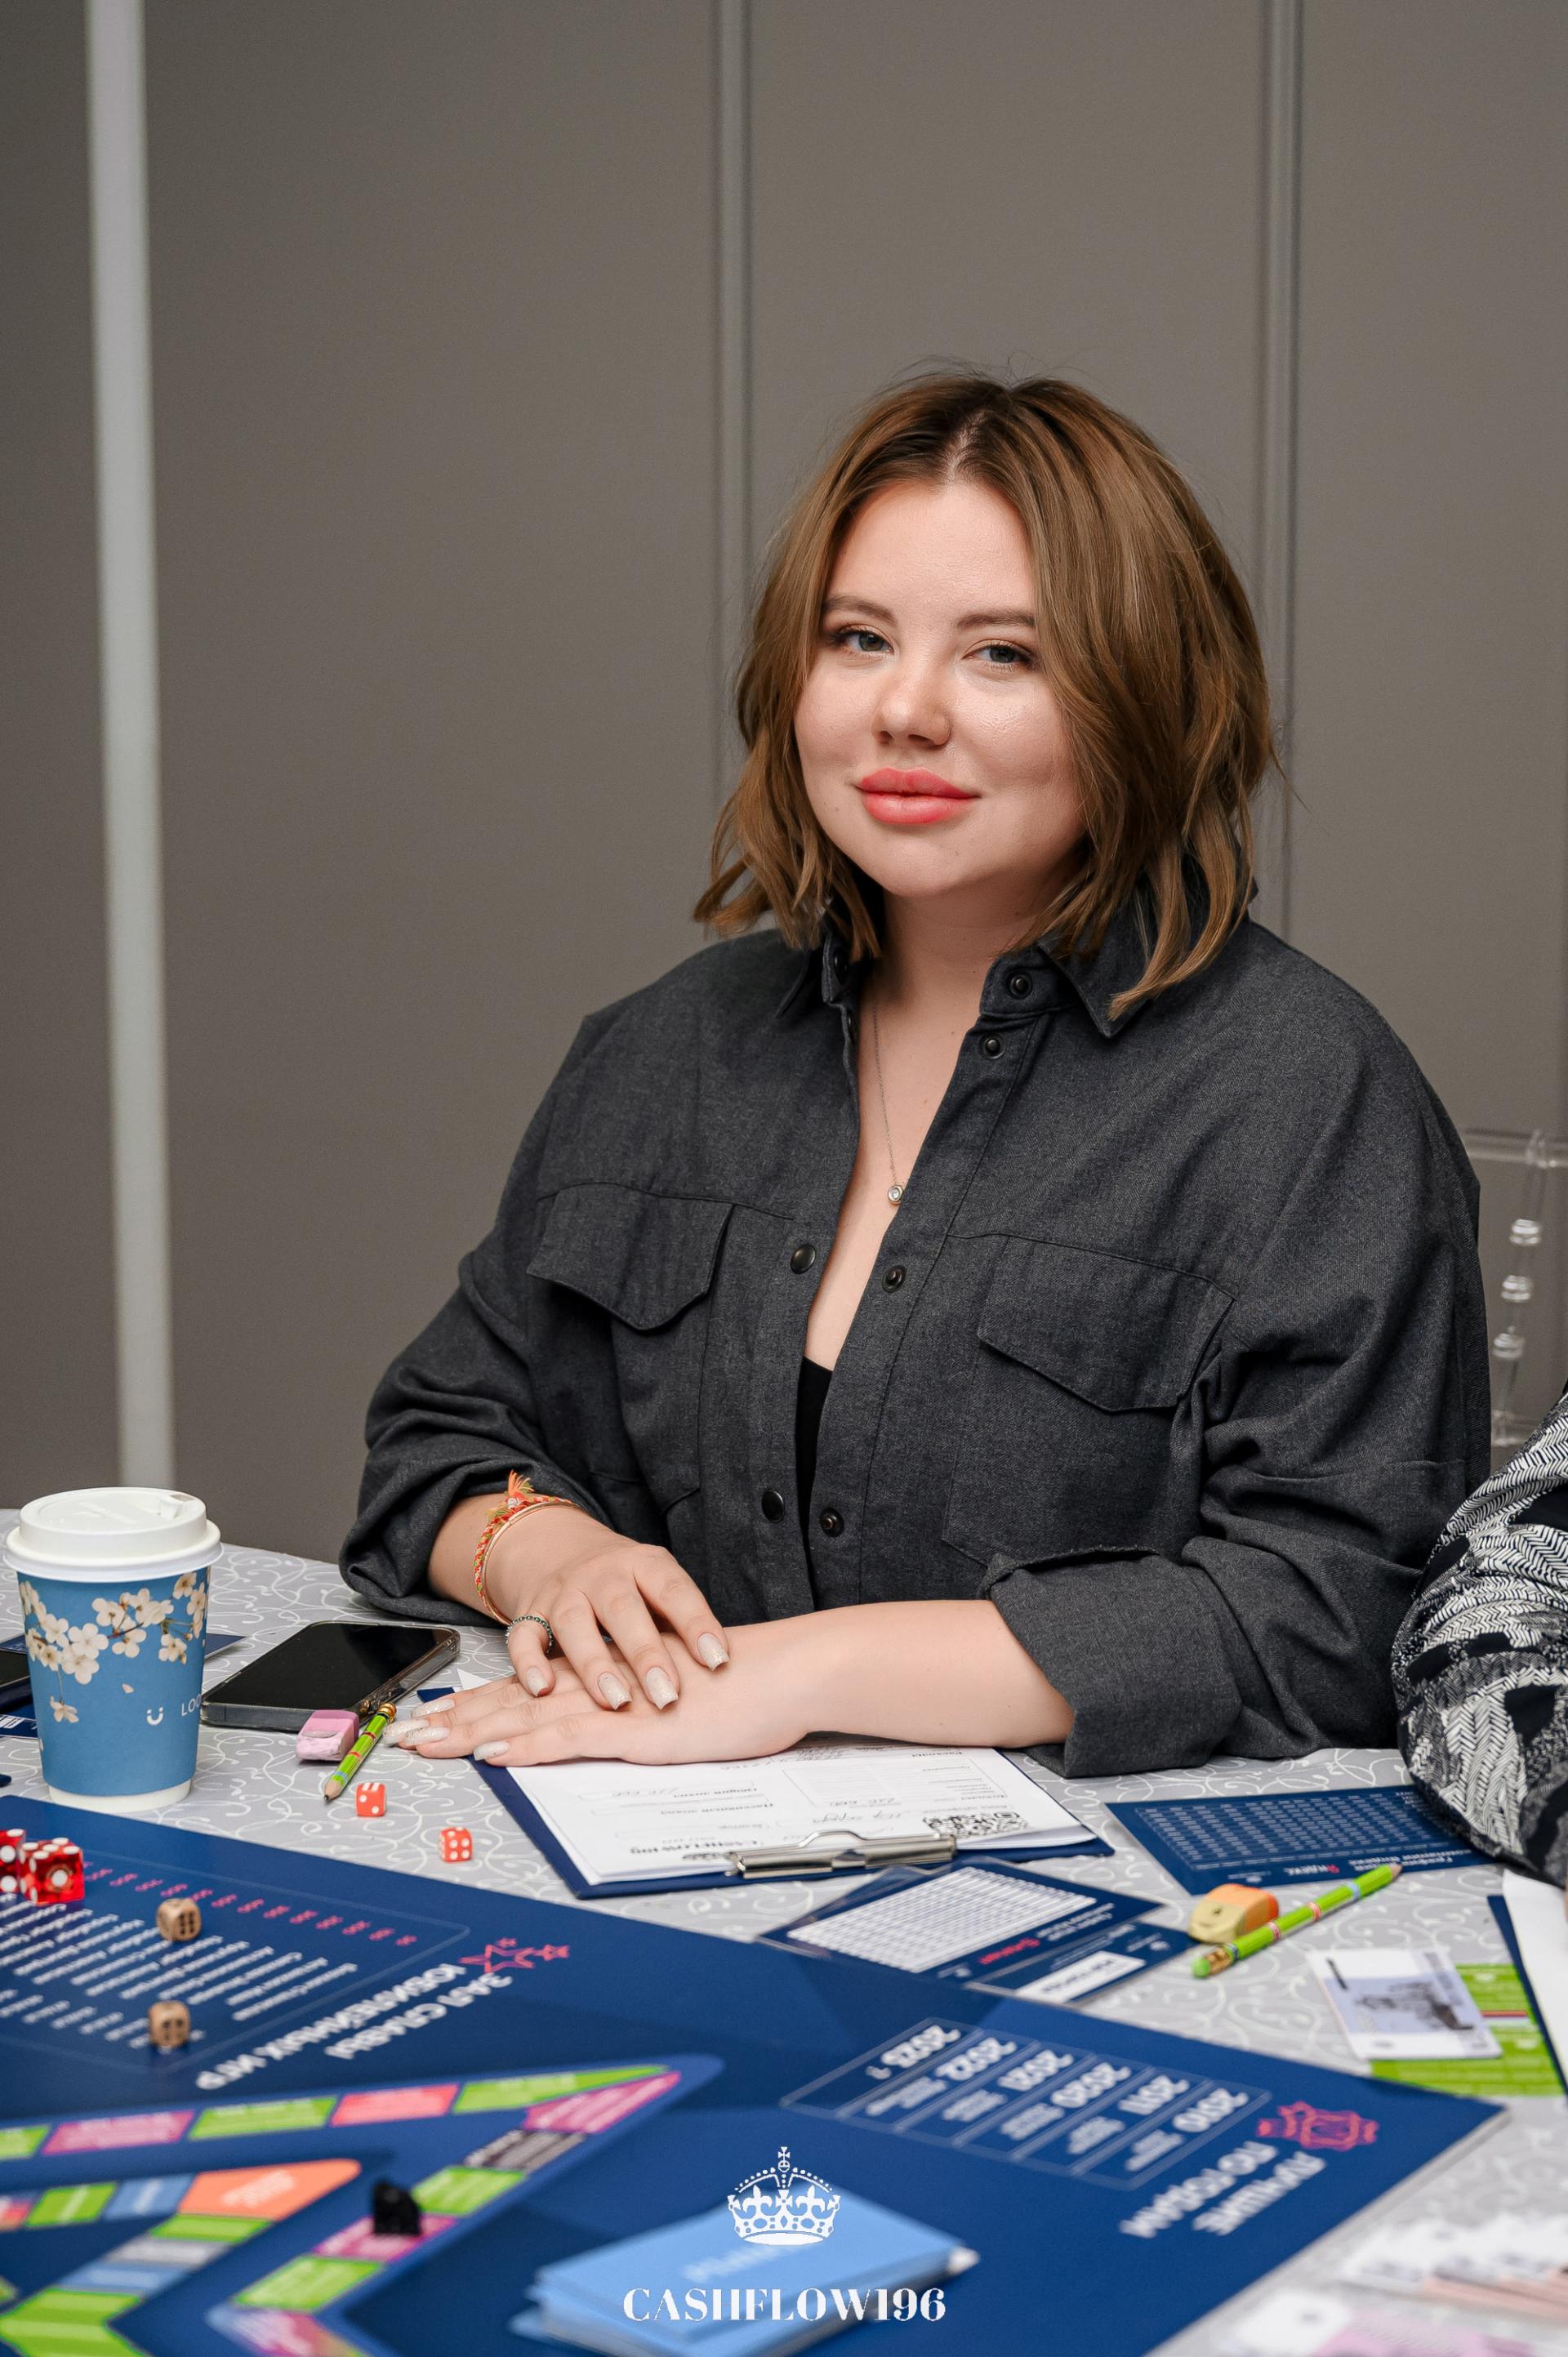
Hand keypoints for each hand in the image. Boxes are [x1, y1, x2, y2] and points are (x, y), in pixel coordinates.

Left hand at [386, 1620, 820, 1766]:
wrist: (778, 1675)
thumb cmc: (734, 1692)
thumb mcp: (670, 1703)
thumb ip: (632, 1709)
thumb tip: (607, 1725)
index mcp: (601, 1680)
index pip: (523, 1691)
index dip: (472, 1705)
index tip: (427, 1718)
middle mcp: (596, 1687)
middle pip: (509, 1701)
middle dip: (450, 1720)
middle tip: (399, 1735)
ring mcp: (612, 1706)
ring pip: (526, 1716)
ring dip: (470, 1732)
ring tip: (423, 1745)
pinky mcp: (635, 1729)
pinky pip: (570, 1737)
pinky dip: (528, 1746)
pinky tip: (495, 1754)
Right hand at [482, 1510, 729, 1714]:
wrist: (562, 1552)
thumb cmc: (630, 1588)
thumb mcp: (660, 1592)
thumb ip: (681, 1628)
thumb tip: (729, 1672)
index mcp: (645, 1564)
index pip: (674, 1591)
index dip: (697, 1625)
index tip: (719, 1661)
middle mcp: (603, 1573)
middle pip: (624, 1610)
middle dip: (646, 1655)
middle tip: (668, 1696)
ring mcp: (564, 1591)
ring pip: (575, 1624)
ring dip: (594, 1664)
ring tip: (616, 1701)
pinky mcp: (530, 1612)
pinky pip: (524, 1636)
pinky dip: (530, 1663)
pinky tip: (544, 1689)